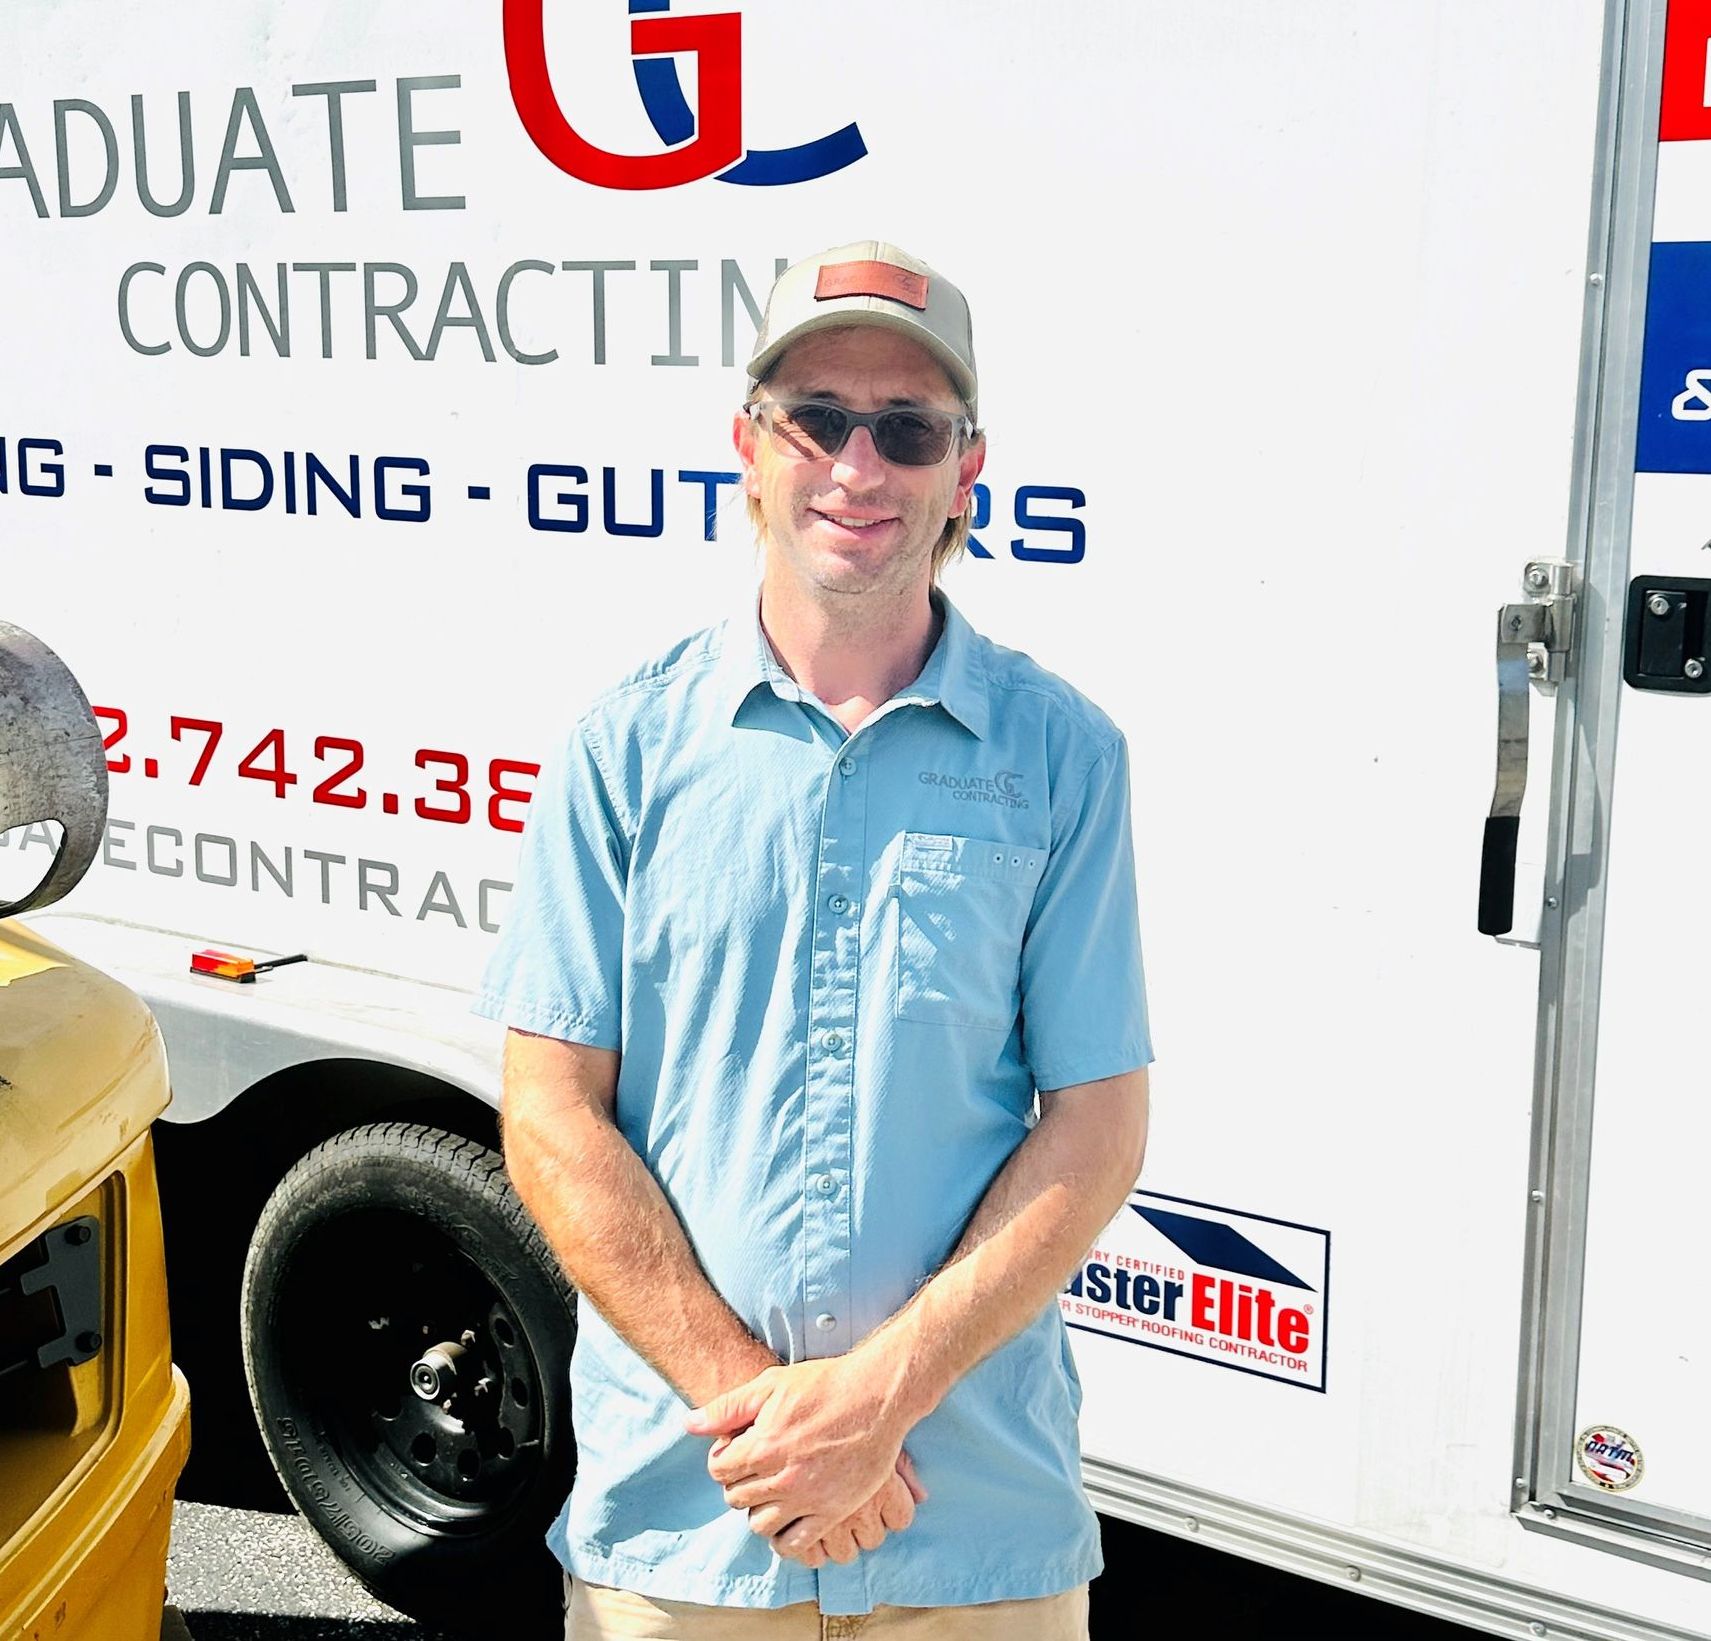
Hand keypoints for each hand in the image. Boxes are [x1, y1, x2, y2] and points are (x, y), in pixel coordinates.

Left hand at [686, 1354, 916, 1558]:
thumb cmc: (824, 1384)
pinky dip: (785, 1539)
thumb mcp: (772, 1384)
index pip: (719, 1470)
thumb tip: (689, 1424)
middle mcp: (780, 1477)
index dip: (724, 1459)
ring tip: (772, 1492)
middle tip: (756, 1469)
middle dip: (740, 1483)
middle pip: (737, 1498)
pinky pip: (795, 1543)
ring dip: (760, 1510)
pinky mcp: (832, 1512)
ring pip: (760, 1525)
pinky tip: (788, 1520)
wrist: (876, 1395)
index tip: (739, 1451)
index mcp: (762, 1445)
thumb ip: (728, 1408)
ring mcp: (807, 1498)